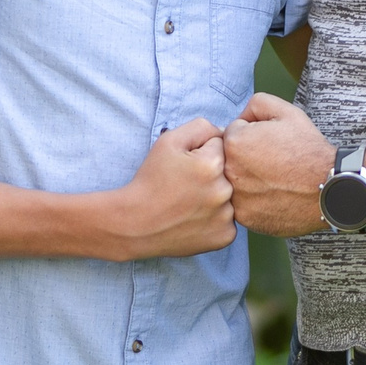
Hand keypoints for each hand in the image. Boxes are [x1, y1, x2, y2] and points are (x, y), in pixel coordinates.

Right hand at [107, 120, 236, 258]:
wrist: (135, 224)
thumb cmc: (151, 180)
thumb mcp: (168, 141)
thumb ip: (201, 127)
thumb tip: (224, 133)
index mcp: (213, 164)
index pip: (220, 145)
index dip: (201, 153)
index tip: (185, 167)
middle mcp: (224, 191)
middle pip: (228, 172)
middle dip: (211, 175)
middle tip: (186, 186)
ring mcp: (226, 217)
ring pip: (230, 197)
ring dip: (215, 197)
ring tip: (189, 204)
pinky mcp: (225, 237)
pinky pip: (229, 220)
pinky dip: (215, 219)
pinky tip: (194, 219)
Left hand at [224, 93, 335, 235]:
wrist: (329, 187)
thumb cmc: (308, 149)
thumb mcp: (285, 111)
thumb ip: (255, 105)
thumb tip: (240, 117)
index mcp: (234, 142)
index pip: (232, 133)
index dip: (252, 136)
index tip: (268, 144)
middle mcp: (229, 171)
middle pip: (229, 159)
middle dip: (245, 157)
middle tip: (271, 162)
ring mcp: (235, 197)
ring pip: (234, 182)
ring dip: (247, 180)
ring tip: (273, 179)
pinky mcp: (245, 217)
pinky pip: (242, 204)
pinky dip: (254, 201)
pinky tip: (273, 195)